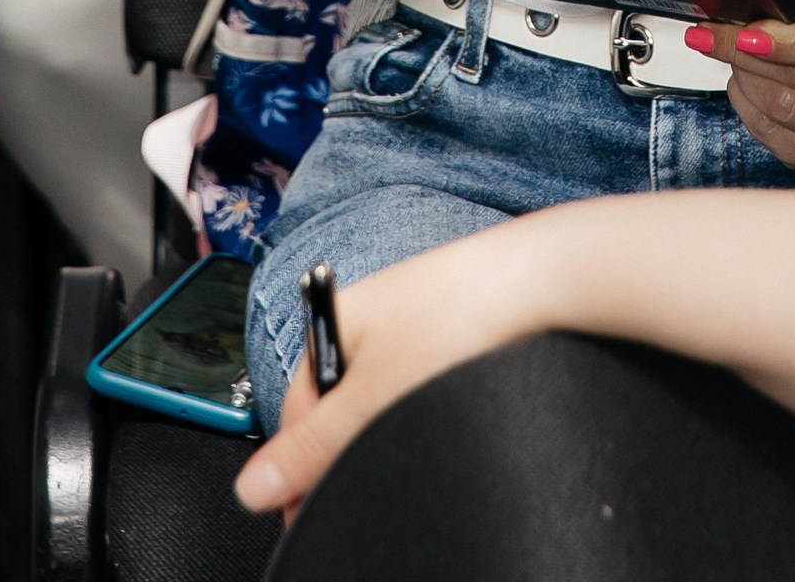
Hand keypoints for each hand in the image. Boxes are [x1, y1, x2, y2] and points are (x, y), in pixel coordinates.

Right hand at [236, 220, 551, 526]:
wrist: (544, 278)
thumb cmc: (455, 317)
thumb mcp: (372, 397)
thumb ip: (310, 447)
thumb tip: (250, 487)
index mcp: (333, 323)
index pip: (295, 414)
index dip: (300, 471)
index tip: (309, 517)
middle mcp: (368, 318)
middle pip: (337, 407)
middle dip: (345, 452)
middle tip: (366, 487)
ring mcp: (412, 322)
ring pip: (380, 399)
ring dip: (386, 432)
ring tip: (414, 447)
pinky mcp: (451, 329)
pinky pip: (418, 385)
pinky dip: (422, 411)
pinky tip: (445, 420)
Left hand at [684, 0, 794, 170]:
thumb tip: (742, 3)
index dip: (786, 40)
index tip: (743, 34)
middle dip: (746, 55)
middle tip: (711, 35)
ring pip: (789, 112)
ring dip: (745, 82)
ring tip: (728, 57)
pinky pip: (783, 142)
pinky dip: (751, 112)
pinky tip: (743, 86)